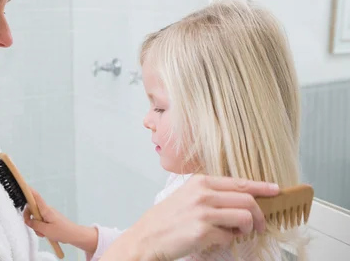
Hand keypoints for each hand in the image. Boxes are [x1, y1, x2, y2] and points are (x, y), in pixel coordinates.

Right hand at [23, 189, 98, 253]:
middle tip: (34, 228)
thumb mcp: (46, 230)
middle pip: (33, 209)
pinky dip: (41, 227)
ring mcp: (49, 214)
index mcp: (46, 210)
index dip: (29, 191)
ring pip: (37, 217)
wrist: (74, 235)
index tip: (24, 186)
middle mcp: (47, 210)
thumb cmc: (63, 232)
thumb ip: (35, 224)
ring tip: (43, 234)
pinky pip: (41, 221)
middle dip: (31, 219)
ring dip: (37, 226)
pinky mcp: (51, 218)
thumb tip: (28, 220)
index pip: (36, 197)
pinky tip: (45, 233)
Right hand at [100, 175, 279, 260]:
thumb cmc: (166, 219)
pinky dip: (227, 241)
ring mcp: (203, 211)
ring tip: (239, 235)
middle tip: (259, 226)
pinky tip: (216, 241)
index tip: (275, 190)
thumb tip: (239, 201)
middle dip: (259, 215)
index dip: (261, 187)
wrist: (147, 237)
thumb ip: (210, 195)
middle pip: (247, 200)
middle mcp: (203, 193)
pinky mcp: (203, 231)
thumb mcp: (186, 196)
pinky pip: (229, 237)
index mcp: (200, 181)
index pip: (239, 182)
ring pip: (244, 217)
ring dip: (247, 230)